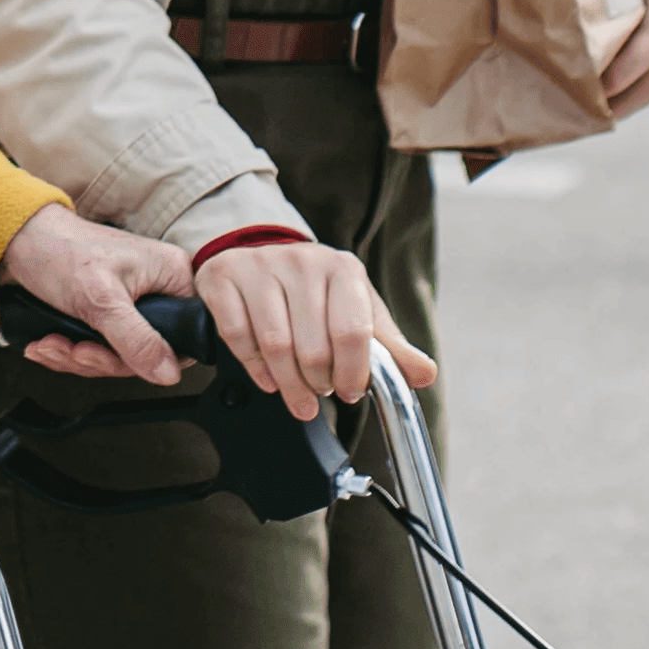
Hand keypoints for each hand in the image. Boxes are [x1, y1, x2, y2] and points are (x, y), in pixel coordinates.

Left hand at [0, 202, 193, 385]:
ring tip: (53, 343)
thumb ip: (137, 340)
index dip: (150, 358)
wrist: (19, 239)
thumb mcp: (100, 300)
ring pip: (118, 355)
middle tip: (75, 350)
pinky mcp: (107, 313)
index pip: (185, 336)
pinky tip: (49, 343)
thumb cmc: (60, 250)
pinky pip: (99, 349)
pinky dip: (70, 352)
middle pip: (146, 352)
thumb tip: (169, 372)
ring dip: (78, 357)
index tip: (113, 358)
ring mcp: (132, 303)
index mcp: (171, 276)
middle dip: (100, 359)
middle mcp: (157, 289)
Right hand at [196, 241, 436, 421]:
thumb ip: (390, 346)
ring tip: (298, 394)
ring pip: (276, 346)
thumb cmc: (318, 291)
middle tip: (321, 391)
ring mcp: (259, 267)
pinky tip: (268, 377)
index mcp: (342, 268)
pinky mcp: (223, 278)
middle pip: (313, 348)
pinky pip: (238, 337)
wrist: (264, 254)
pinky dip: (255, 368)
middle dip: (319, 384)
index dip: (353, 373)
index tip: (350, 391)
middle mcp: (301, 261)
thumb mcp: (359, 310)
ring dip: (289, 384)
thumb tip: (425, 374)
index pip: (353, 333)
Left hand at [555, 0, 648, 120]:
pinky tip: (594, 83)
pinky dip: (626, 88)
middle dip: (589, 99)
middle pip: (626, 99)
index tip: (546, 81)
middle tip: (546, 93)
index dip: (582, 83)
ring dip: (608, 97)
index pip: (619, 77)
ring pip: (640, 97)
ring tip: (563, 92)